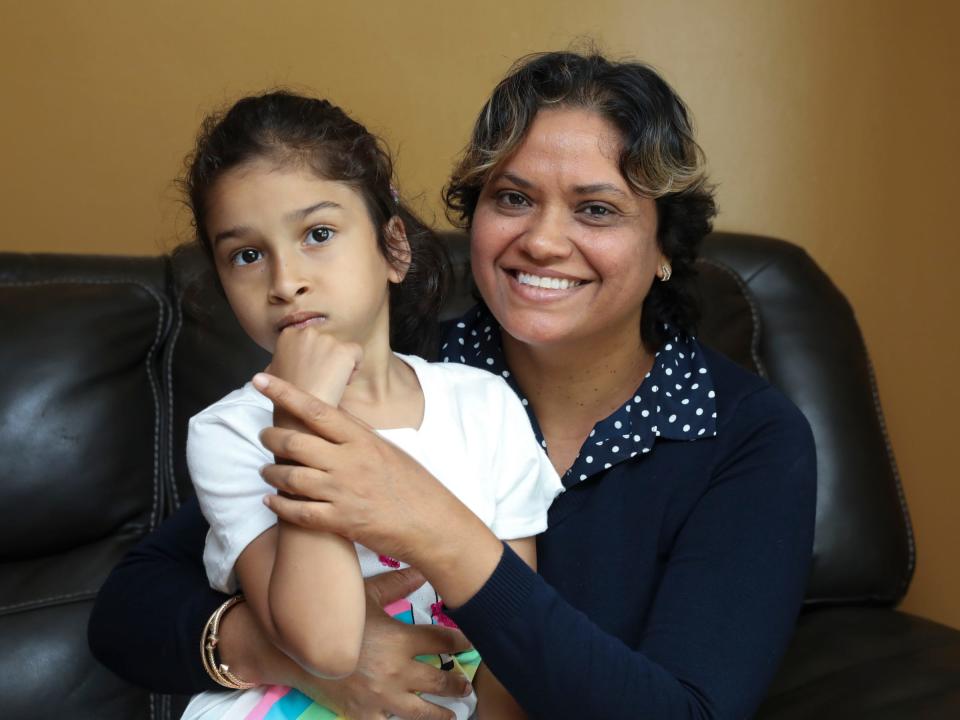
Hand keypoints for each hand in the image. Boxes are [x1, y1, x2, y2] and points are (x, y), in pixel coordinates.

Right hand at [220, 568, 472, 719]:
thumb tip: (421, 569)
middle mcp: (396, 671)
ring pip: (424, 712)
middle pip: (441, 680)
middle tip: (467, 683)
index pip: (443, 642)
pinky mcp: (364, 714)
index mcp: (400, 639)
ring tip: (454, 713)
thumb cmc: (332, 617)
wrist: (293, 649)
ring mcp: (381, 697)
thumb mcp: (365, 595)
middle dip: (458, 682)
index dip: (461, 643)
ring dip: (443, 712)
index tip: (471, 644)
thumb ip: (397, 584)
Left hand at [252, 372, 503, 606]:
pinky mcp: (339, 522)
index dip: (284, 393)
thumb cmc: (413, 485)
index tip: (260, 380)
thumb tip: (333, 416)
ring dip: (270, 473)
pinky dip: (278, 505)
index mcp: (362, 439)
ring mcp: (342, 492)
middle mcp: (349, 462)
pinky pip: (297, 512)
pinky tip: (270, 501)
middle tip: (263, 436)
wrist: (432, 524)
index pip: (315, 409)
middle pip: (294, 443)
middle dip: (270, 438)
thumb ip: (357, 434)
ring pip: (290, 478)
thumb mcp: (388, 449)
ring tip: (265, 471)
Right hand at [271, 327, 360, 406]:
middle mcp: (308, 332)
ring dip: (339, 364)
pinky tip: (342, 382)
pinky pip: (357, 354)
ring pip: (342, 348)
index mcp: (289, 334)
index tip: (310, 371)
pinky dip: (354, 368)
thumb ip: (283, 357)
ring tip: (328, 383)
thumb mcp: (272, 370)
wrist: (298, 412)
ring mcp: (327, 340)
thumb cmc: (284, 396)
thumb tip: (288, 358)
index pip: (311, 337)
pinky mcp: (345, 350)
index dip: (313, 356)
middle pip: (327, 341)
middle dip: (326, 357)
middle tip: (320, 378)